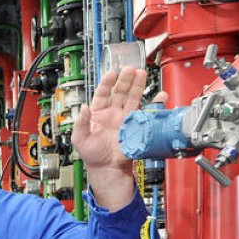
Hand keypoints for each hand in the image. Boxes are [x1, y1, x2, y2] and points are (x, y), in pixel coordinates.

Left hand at [71, 67, 167, 209]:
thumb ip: (80, 123)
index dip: (107, 82)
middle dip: (125, 79)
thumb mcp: (80, 139)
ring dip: (138, 85)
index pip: (103, 93)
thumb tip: (83, 108)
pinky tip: (159, 95)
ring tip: (142, 73)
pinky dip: (155, 103)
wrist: (108, 169)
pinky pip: (147, 113)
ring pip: (134, 97)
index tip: (112, 73)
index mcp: (99, 113)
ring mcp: (126, 118)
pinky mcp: (137, 126)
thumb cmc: (93, 155)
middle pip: (120, 91)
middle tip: (130, 69)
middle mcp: (113, 113)